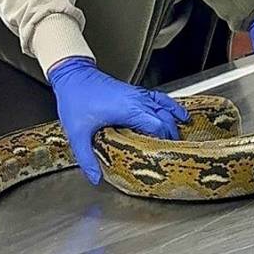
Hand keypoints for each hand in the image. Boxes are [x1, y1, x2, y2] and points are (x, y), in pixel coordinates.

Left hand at [47, 57, 188, 184]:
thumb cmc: (76, 99)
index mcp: (128, 109)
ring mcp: (137, 94)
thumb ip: (87, 158)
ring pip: (165, 107)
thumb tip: (95, 178)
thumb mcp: (78, 133)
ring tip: (180, 136)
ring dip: (173, 121)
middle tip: (172, 152)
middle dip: (171, 135)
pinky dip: (170, 106)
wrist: (73, 75)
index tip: (165, 155)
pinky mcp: (135, 92)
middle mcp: (137, 100)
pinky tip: (177, 113)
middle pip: (165, 118)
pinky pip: (159, 98)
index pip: (158, 126)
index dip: (164, 141)